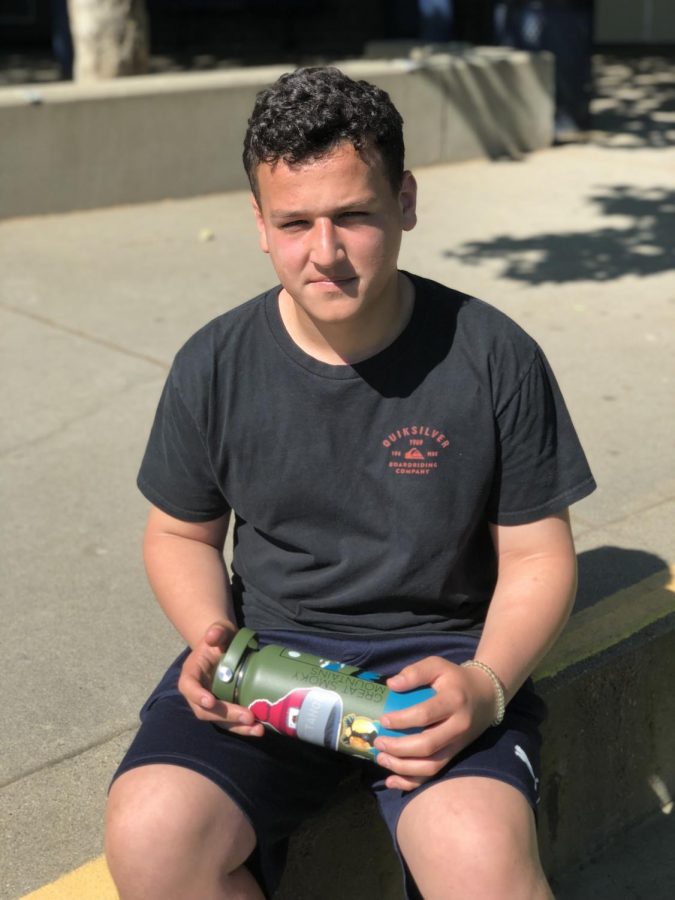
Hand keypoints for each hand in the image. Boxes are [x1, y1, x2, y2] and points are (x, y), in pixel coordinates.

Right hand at [177, 621, 264, 736]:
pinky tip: (259, 728)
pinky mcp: (224, 709)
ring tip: (257, 729)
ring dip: (237, 727)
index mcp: (191, 673)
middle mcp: (197, 692)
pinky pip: (231, 722)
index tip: (210, 701)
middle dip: (226, 715)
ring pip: (219, 721)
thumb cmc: (221, 638)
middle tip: (248, 716)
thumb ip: (217, 631)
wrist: (225, 648)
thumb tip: (212, 636)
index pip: (188, 687)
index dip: (197, 695)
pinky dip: (244, 727)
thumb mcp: (220, 630)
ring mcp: (210, 703)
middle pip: (205, 710)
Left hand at [373, 656, 497, 791]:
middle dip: (398, 748)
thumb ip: (415, 672)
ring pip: (431, 766)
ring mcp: (457, 744)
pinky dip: (412, 782)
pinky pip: (434, 774)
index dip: (401, 720)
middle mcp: (458, 726)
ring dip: (403, 768)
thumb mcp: (438, 666)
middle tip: (378, 742)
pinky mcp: (454, 755)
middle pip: (427, 745)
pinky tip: (392, 781)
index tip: (382, 720)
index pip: (425, 714)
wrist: (486, 696)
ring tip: (381, 759)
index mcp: (453, 701)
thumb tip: (391, 685)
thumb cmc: (456, 679)